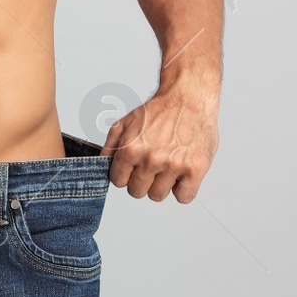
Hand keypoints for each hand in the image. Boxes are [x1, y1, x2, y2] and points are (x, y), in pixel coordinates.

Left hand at [101, 88, 218, 202]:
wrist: (188, 99)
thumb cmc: (159, 111)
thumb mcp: (125, 123)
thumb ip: (110, 146)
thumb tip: (101, 165)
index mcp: (131, 149)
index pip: (118, 181)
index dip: (125, 174)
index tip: (132, 168)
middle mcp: (151, 159)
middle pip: (137, 191)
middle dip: (140, 181)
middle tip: (150, 166)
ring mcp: (174, 166)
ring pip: (157, 196)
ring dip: (160, 185)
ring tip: (166, 166)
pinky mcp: (195, 170)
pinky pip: (183, 197)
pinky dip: (182, 188)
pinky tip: (180, 173)